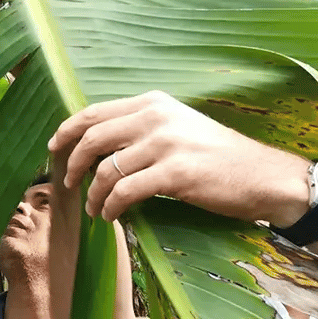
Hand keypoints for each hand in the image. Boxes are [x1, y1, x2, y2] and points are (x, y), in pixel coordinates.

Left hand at [47, 90, 310, 225]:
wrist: (264, 176)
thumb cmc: (220, 158)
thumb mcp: (179, 129)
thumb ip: (142, 131)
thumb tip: (99, 151)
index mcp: (154, 103)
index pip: (94, 112)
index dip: (67, 132)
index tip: (53, 149)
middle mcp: (156, 116)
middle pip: (92, 137)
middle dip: (71, 164)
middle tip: (67, 184)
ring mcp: (166, 143)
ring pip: (106, 169)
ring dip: (92, 194)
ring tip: (93, 209)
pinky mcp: (175, 172)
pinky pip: (125, 191)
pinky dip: (110, 206)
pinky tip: (111, 215)